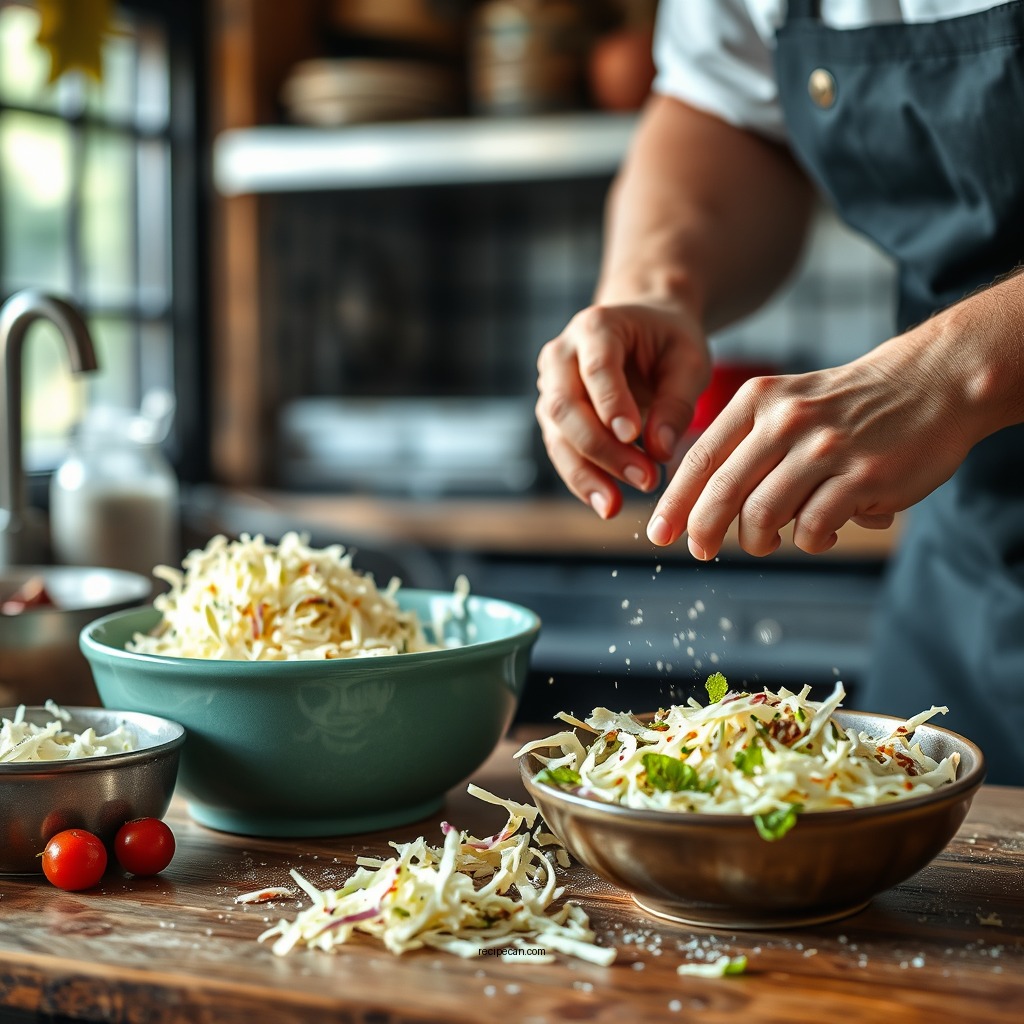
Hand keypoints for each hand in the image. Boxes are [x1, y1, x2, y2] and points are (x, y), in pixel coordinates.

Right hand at [535, 300, 711, 518]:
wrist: (647, 332)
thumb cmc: (670, 342)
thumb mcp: (690, 361)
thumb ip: (677, 402)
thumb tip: (660, 451)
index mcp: (596, 327)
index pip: (596, 367)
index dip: (611, 403)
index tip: (634, 436)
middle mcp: (561, 355)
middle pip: (566, 406)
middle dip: (602, 449)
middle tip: (644, 479)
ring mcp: (551, 387)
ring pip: (557, 435)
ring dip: (587, 473)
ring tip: (617, 506)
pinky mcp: (554, 418)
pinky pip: (562, 452)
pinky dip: (583, 479)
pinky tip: (606, 503)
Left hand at [646, 329, 975, 557]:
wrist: (931, 383)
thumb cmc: (849, 406)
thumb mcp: (787, 403)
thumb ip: (746, 444)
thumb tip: (702, 503)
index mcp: (758, 401)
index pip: (701, 459)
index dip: (675, 502)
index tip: (659, 533)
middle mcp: (786, 421)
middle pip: (724, 492)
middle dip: (703, 530)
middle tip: (699, 551)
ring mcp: (824, 449)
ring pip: (763, 515)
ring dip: (758, 540)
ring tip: (768, 541)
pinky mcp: (860, 478)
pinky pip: (812, 528)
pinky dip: (809, 540)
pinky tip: (822, 532)